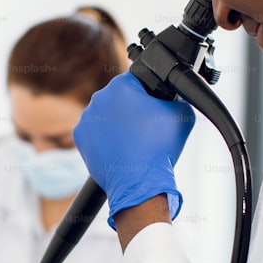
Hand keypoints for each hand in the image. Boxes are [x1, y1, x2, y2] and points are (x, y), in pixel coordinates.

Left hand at [73, 73, 195, 225]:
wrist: (140, 182)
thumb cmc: (159, 148)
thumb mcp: (182, 113)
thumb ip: (178, 98)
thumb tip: (174, 98)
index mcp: (120, 86)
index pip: (137, 80)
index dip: (150, 94)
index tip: (154, 108)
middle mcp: (98, 99)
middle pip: (120, 97)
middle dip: (132, 108)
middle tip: (146, 127)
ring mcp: (86, 119)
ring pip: (107, 115)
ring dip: (118, 123)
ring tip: (134, 140)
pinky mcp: (80, 138)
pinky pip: (96, 132)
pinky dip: (106, 138)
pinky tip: (120, 147)